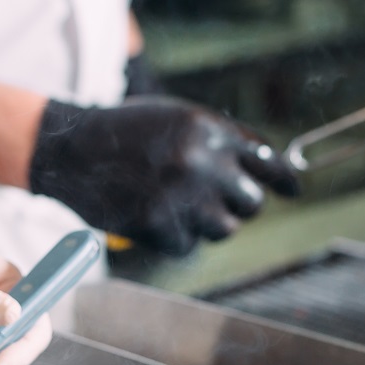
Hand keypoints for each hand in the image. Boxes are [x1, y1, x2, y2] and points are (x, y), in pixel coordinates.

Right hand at [28, 96, 299, 255]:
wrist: (71, 149)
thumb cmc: (126, 132)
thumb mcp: (178, 119)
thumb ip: (219, 141)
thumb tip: (263, 170)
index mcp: (208, 130)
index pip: (266, 160)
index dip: (283, 179)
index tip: (293, 190)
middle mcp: (200, 162)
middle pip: (252, 202)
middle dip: (238, 205)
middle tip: (214, 200)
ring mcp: (180, 196)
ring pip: (225, 229)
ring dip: (208, 224)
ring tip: (178, 206)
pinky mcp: (159, 225)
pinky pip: (188, 245)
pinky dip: (174, 237)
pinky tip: (151, 215)